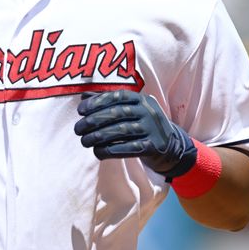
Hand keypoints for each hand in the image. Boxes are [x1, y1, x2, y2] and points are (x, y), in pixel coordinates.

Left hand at [74, 90, 196, 177]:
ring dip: (99, 137)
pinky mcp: (154, 146)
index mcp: (140, 99)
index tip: (80, 110)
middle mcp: (148, 111)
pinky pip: (130, 148)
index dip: (97, 102)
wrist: (171, 146)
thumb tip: (82, 96)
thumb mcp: (129, 110)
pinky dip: (112, 150)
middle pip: (117, 114)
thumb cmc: (141, 125)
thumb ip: (107, 102)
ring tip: (84, 141)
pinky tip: (98, 152)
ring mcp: (152, 129)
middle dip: (94, 121)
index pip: (116, 96)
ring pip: (121, 131)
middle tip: (77, 129)